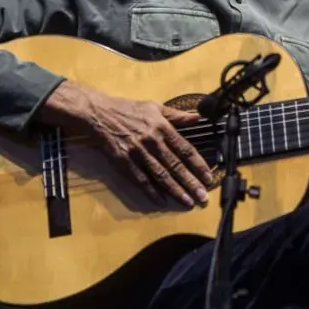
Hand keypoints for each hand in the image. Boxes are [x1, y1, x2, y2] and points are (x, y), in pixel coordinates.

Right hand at [46, 80, 213, 207]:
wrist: (99, 114)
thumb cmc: (129, 109)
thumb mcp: (155, 107)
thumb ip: (178, 115)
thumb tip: (199, 117)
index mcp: (161, 127)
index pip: (184, 148)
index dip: (198, 164)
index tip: (208, 177)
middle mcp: (152, 140)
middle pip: (175, 165)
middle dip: (190, 182)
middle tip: (203, 197)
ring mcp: (137, 152)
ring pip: (160, 174)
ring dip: (175, 190)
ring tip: (188, 202)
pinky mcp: (124, 161)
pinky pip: (140, 179)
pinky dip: (151, 191)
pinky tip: (162, 201)